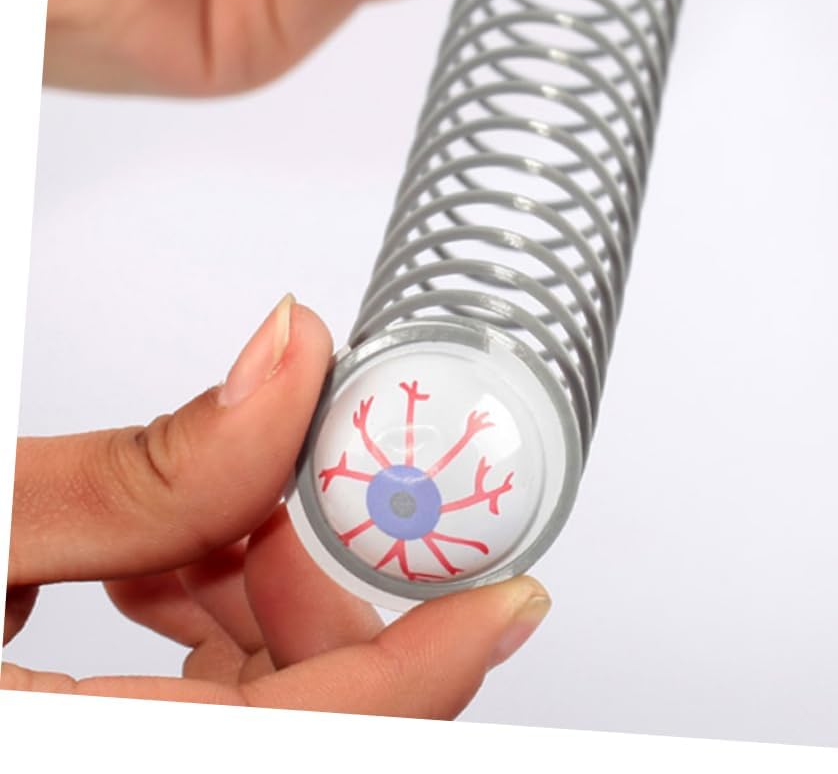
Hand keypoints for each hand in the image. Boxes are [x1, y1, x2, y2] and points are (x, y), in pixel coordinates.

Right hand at [2, 297, 550, 712]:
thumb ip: (140, 468)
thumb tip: (292, 363)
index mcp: (66, 757)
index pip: (306, 743)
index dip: (431, 671)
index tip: (513, 599)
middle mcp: (87, 771)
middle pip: (300, 725)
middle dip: (324, 602)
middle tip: (304, 500)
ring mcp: (87, 752)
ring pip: (249, 711)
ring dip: (259, 601)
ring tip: (217, 512)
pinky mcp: (79, 732)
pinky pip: (191, 704)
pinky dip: (205, 619)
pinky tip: (167, 556)